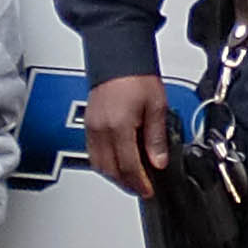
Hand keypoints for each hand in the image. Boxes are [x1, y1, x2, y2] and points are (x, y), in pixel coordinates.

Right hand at [84, 73, 172, 197]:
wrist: (117, 57)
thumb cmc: (136, 76)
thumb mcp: (156, 106)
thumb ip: (156, 138)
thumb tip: (159, 161)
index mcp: (119, 126)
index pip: (129, 166)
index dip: (140, 183)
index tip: (148, 190)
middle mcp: (101, 129)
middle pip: (111, 170)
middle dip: (127, 183)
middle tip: (141, 188)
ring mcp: (92, 127)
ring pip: (99, 165)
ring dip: (114, 176)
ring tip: (131, 178)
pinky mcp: (88, 123)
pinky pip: (93, 153)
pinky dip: (104, 163)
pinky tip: (116, 163)